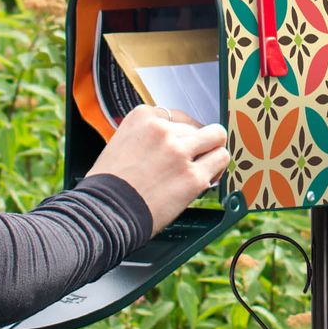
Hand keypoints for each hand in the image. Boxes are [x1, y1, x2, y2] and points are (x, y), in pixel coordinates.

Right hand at [85, 103, 229, 234]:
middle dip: (195, 143)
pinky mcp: (193, 176)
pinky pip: (220, 161)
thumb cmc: (108, 184)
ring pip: (216, 137)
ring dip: (211, 151)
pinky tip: (205, 179)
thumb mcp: (121, 143)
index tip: (178, 145)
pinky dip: (216, 170)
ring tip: (204, 165)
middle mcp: (162, 130)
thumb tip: (169, 141)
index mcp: (142, 117)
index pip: (176, 116)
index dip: (180, 133)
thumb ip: (146, 136)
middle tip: (190, 159)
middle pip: (196, 127)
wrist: (106, 212)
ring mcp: (179, 152)